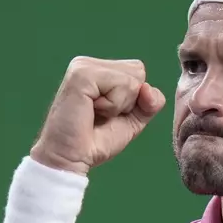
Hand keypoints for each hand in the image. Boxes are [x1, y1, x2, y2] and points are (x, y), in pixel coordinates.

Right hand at [30, 56, 165, 174]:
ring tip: (95, 114)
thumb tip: (148, 88)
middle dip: (129, 100)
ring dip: (119, 105)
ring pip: (131, 78)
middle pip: (138, 70)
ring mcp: (83, 67)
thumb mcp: (133, 120)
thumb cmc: (96, 141)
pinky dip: (113, 106)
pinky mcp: (82, 74)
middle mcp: (89, 64)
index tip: (109, 114)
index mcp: (99, 70)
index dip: (134, 99)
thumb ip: (150, 103)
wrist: (71, 159)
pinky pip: (121, 84)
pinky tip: (92, 111)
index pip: (138, 71)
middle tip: (101, 115)